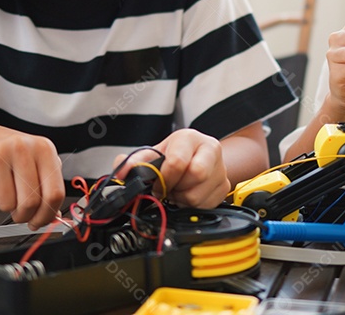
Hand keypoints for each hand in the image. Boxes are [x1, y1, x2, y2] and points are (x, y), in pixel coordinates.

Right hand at [0, 124, 64, 228]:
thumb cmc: (8, 152)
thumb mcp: (35, 161)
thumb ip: (47, 186)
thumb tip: (54, 216)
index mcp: (43, 148)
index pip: (54, 193)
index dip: (48, 215)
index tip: (40, 221)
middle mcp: (22, 148)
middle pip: (31, 202)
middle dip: (24, 215)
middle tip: (19, 214)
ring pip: (7, 205)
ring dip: (5, 206)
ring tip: (2, 190)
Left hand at [114, 129, 228, 208]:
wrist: (197, 157)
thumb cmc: (175, 154)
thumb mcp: (154, 154)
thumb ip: (134, 162)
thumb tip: (120, 173)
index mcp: (190, 138)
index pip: (178, 161)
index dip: (164, 178)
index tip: (158, 182)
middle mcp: (210, 150)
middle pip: (194, 176)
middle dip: (176, 187)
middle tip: (169, 187)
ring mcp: (220, 169)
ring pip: (198, 196)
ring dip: (182, 199)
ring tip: (177, 191)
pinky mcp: (224, 186)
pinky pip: (205, 206)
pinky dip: (192, 206)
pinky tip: (186, 195)